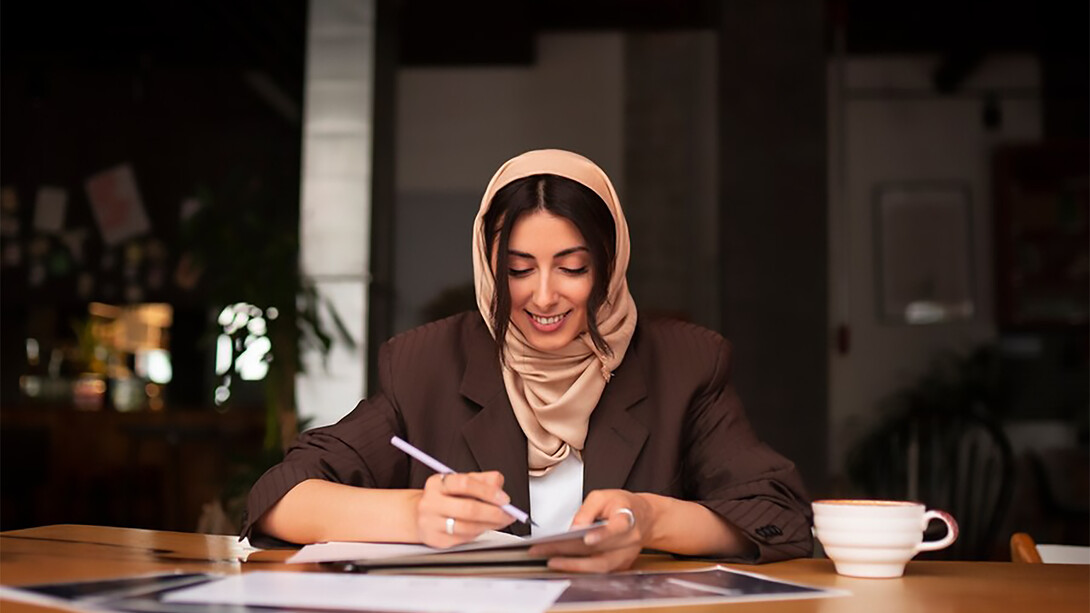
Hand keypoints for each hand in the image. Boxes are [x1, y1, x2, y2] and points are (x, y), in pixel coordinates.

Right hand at [415, 471, 514, 547]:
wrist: (418, 515)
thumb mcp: (461, 481)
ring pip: (468, 527)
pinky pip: (464, 539)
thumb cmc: (444, 497)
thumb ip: (482, 479)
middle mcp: (431, 502)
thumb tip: (499, 484)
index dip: (488, 491)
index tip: (504, 499)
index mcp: (437, 483)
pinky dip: (479, 533)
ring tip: (500, 521)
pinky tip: (484, 527)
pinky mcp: (436, 540)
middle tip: (509, 514)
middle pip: (468, 509)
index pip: (465, 483)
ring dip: (490, 525)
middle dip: (494, 513)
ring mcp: (431, 523)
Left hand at [528, 489, 653, 572]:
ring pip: (599, 566)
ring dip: (573, 565)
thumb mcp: (604, 496)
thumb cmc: (623, 506)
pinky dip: (579, 569)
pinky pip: (598, 571)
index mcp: (627, 519)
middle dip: (571, 553)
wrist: (645, 518)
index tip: (587, 538)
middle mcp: (628, 541)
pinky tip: (561, 563)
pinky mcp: (619, 566)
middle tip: (546, 550)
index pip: (617, 528)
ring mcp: (625, 557)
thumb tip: (573, 528)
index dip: (603, 534)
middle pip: (600, 551)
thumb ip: (587, 510)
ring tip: (550, 559)